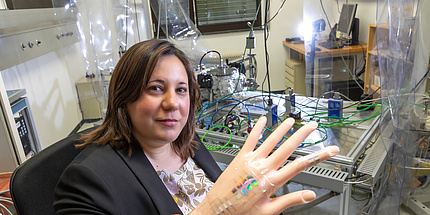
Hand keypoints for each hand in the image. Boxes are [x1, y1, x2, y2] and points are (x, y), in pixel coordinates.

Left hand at [193, 116, 338, 214]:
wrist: (218, 209)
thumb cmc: (242, 211)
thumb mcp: (269, 210)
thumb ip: (290, 200)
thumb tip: (309, 195)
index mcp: (273, 181)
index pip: (301, 165)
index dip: (318, 157)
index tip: (330, 150)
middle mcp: (263, 167)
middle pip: (288, 147)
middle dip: (302, 135)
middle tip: (313, 126)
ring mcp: (251, 160)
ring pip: (270, 140)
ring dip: (282, 129)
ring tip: (292, 120)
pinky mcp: (240, 157)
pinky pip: (250, 140)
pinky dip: (256, 129)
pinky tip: (262, 120)